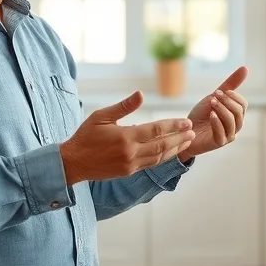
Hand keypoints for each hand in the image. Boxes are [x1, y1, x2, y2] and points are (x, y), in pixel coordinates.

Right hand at [59, 91, 195, 184]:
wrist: (73, 163)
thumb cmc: (85, 136)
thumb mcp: (101, 116)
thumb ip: (123, 107)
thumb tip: (140, 94)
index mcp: (125, 137)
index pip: (156, 130)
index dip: (173, 125)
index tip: (186, 121)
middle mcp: (131, 153)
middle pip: (162, 145)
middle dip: (179, 138)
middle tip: (192, 131)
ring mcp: (131, 164)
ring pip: (159, 157)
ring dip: (175, 149)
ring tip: (187, 141)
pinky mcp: (128, 172)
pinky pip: (151, 164)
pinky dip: (164, 158)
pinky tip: (171, 152)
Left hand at [178, 66, 248, 162]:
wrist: (184, 129)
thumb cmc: (201, 114)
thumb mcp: (214, 96)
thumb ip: (230, 84)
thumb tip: (245, 68)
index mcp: (235, 115)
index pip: (243, 104)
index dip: (233, 96)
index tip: (220, 92)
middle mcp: (234, 126)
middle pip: (239, 113)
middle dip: (227, 102)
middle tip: (214, 97)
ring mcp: (227, 136)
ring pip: (232, 123)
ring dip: (222, 110)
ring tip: (212, 104)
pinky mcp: (218, 143)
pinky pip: (222, 134)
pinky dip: (217, 122)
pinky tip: (211, 115)